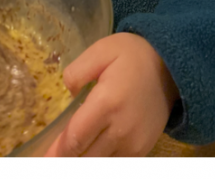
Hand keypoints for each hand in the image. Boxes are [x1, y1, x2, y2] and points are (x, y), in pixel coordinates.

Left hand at [45, 33, 178, 156]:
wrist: (171, 67)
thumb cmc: (132, 55)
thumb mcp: (102, 50)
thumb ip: (78, 71)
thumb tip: (68, 95)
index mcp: (107, 103)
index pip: (75, 139)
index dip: (56, 151)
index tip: (43, 157)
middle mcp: (121, 129)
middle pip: (85, 157)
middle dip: (65, 158)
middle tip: (48, 158)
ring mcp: (134, 143)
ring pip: (99, 164)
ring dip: (83, 159)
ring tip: (68, 153)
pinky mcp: (142, 149)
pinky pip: (115, 163)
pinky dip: (100, 159)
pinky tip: (89, 151)